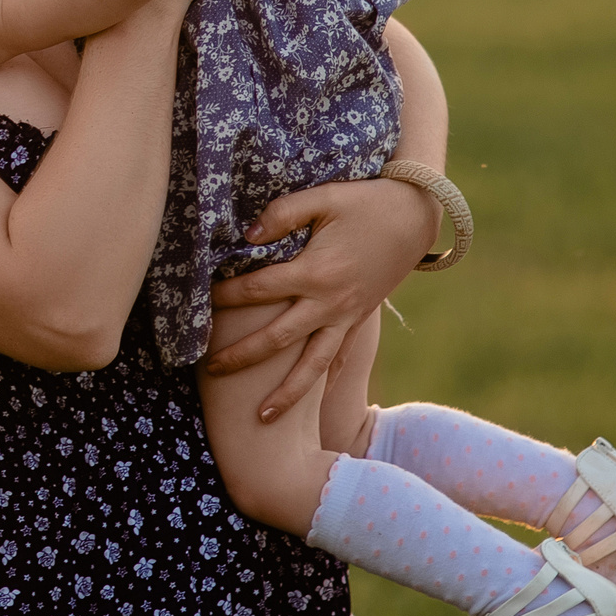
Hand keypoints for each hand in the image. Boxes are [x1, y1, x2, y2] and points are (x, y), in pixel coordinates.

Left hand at [200, 177, 439, 418]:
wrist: (416, 216)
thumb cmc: (365, 202)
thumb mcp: (322, 197)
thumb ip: (281, 214)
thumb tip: (247, 236)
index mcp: (314, 272)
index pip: (257, 290)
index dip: (225, 295)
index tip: (200, 301)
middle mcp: (330, 303)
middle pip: (277, 339)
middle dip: (242, 357)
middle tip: (210, 370)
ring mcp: (347, 317)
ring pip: (313, 365)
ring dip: (287, 394)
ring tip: (262, 419)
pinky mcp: (359, 320)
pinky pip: (341, 358)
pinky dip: (325, 383)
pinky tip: (311, 407)